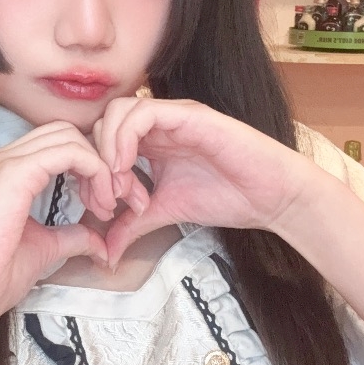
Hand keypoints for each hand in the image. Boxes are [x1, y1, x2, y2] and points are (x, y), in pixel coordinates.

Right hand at [0, 122, 115, 318]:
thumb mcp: (43, 248)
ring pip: (69, 137)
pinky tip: (98, 200)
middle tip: (109, 200)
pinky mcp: (14, 173)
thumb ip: (70, 236)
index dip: (87, 167)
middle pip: (64, 133)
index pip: (56, 145)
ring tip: (105, 204)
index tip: (102, 203)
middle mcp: (2, 160)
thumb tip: (96, 241)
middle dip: (96, 161)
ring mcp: (4, 163)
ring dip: (99, 166)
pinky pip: (68, 152)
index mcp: (4, 173)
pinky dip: (94, 169)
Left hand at [89, 98, 310, 265]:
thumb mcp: (165, 212)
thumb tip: (104, 254)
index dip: (93, 171)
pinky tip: (129, 168)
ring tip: (119, 185)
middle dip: (95, 161)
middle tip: (108, 199)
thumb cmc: (226, 197)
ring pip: (118, 111)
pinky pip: (143, 113)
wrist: (271, 196)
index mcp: (150, 141)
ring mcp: (172, 115)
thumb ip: (131, 225)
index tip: (102, 208)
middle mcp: (158, 123)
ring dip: (107, 149)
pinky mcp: (189, 114)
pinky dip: (125, 138)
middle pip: (103, 121)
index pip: (101, 139)